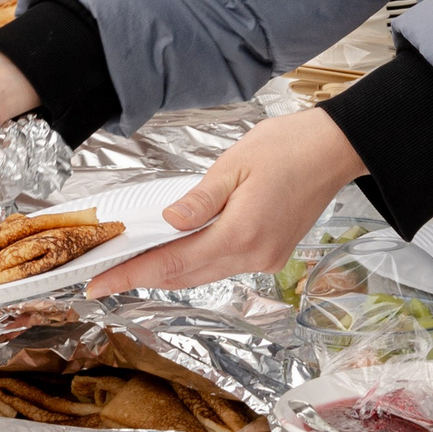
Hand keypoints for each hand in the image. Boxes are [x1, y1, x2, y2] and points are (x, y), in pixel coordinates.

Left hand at [84, 108, 367, 297]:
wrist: (334, 150)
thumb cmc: (287, 147)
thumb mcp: (234, 164)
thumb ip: (199, 199)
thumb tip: (167, 221)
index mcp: (241, 233)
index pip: (173, 262)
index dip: (131, 275)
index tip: (98, 284)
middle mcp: (253, 255)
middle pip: (186, 275)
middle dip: (142, 276)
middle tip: (102, 276)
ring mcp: (265, 259)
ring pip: (204, 273)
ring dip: (168, 270)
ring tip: (130, 263)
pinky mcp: (272, 254)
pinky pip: (223, 265)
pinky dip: (195, 261)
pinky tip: (175, 250)